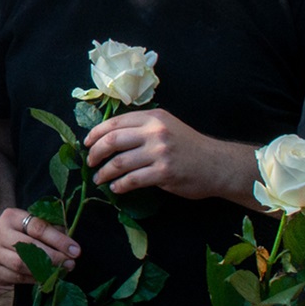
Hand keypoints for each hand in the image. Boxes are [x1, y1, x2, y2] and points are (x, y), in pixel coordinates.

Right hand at [0, 207, 77, 284]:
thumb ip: (53, 232)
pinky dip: (33, 279)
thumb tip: (71, 249)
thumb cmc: (25, 232)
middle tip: (70, 264)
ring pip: (20, 264)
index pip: (38, 228)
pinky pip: (16, 277)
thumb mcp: (37, 225)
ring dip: (44, 270)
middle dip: (53, 257)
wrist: (0, 243)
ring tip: (59, 272)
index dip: (58, 240)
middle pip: (28, 247)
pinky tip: (45, 277)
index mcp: (11, 216)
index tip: (75, 250)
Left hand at [83, 109, 254, 203]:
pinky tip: (116, 188)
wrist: (217, 164)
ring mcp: (160, 152)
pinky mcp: (164, 172)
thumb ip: (143, 128)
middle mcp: (155, 132)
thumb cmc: (189, 147)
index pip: (115, 122)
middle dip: (96, 153)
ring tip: (99, 178)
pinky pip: (132, 180)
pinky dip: (120, 185)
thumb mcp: (167, 127)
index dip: (96, 133)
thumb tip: (109, 137)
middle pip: (113, 140)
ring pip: (119, 162)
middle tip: (90, 162)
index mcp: (153, 117)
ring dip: (104, 172)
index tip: (87, 143)